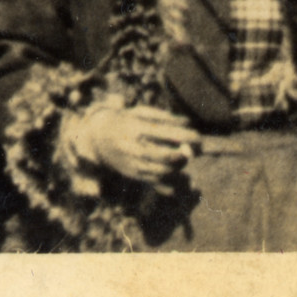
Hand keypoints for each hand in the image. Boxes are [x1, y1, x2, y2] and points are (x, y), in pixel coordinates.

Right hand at [69, 104, 198, 189]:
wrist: (98, 138)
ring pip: (163, 172)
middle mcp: (134, 148)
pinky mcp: (134, 176)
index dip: (187, 137)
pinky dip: (171, 182)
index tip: (198, 137)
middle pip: (165, 156)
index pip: (167, 134)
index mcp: (137, 128)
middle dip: (184, 155)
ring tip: (181, 157)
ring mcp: (133, 164)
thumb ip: (165, 117)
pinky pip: (156, 184)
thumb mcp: (142, 112)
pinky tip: (175, 174)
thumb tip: (187, 123)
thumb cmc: (127, 121)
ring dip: (179, 167)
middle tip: (193, 150)